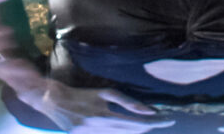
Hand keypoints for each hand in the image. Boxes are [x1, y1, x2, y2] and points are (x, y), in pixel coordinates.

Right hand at [9, 73, 170, 132]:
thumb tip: (150, 111)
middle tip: (164, 120)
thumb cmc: (82, 94)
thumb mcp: (105, 93)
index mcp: (103, 116)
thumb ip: (128, 102)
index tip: (170, 119)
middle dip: (149, 127)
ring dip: (136, 132)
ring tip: (149, 125)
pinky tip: (130, 130)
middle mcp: (97, 130)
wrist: (54, 102)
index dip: (155, 122)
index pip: (137, 123)